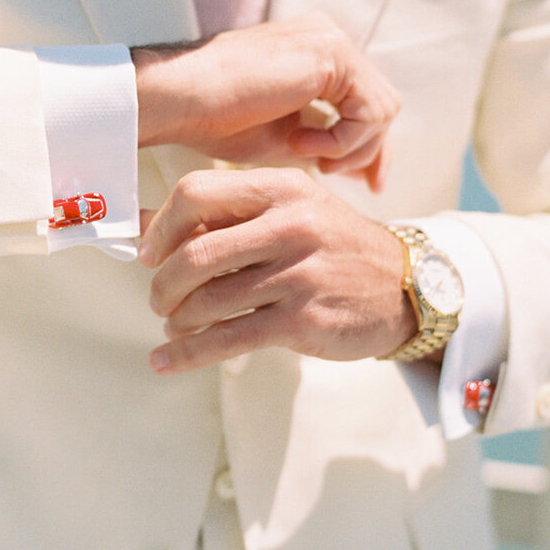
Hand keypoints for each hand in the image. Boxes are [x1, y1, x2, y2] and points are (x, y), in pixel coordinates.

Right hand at [133, 13, 399, 191]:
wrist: (181, 98)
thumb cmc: (215, 118)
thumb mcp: (283, 135)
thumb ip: (323, 139)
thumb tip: (356, 164)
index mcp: (316, 53)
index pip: (366, 101)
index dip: (372, 146)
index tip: (370, 183)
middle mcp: (328, 39)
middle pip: (381, 104)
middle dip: (367, 150)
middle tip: (329, 173)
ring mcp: (331, 41)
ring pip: (382, 109)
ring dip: (349, 146)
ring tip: (305, 154)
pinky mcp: (331, 54)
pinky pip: (368, 111)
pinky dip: (341, 139)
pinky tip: (300, 143)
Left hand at [139, 167, 416, 372]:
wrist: (404, 286)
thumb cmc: (333, 246)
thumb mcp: (289, 210)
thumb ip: (223, 215)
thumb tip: (145, 225)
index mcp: (280, 188)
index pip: (196, 193)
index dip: (161, 227)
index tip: (148, 253)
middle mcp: (290, 225)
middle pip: (195, 253)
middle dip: (163, 284)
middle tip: (159, 299)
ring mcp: (298, 273)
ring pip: (208, 300)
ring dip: (177, 320)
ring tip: (176, 326)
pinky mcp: (302, 319)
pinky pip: (228, 339)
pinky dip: (187, 354)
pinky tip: (167, 360)